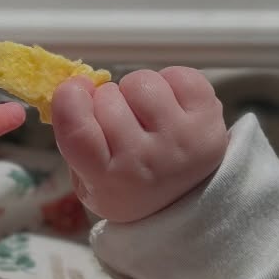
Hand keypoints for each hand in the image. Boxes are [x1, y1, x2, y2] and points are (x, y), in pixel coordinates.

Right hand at [50, 69, 226, 223]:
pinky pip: (179, 75)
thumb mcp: (87, 179)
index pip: (78, 131)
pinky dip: (170, 83)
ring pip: (141, 82)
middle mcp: (147, 162)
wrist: (186, 203)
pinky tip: (170, 107)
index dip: (69, 100)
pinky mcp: (209, 120)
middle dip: (107, 101)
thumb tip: (73, 84)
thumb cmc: (128, 183)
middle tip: (120, 123)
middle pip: (108, 98)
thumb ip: (73, 136)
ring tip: (145, 116)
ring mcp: (182, 140)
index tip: (75, 91)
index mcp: (108, 182)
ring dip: (137, 91)